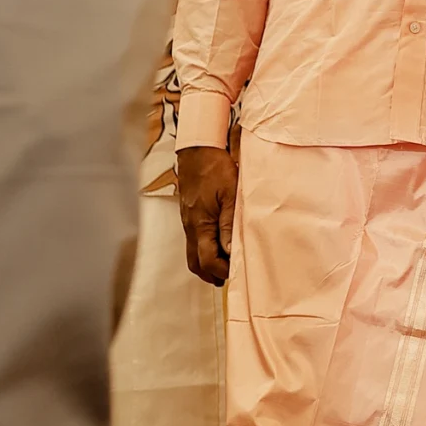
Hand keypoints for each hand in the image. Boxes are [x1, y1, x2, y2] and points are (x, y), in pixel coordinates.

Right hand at [176, 143, 237, 285]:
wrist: (197, 150)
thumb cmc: (215, 169)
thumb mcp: (230, 194)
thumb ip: (230, 224)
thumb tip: (231, 251)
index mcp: (200, 225)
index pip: (207, 260)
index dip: (222, 270)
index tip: (237, 270)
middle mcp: (190, 227)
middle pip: (196, 263)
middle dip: (212, 274)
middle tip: (231, 275)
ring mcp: (188, 223)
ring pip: (193, 254)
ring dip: (208, 264)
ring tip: (226, 264)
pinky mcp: (189, 216)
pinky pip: (194, 242)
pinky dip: (205, 250)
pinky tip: (219, 245)